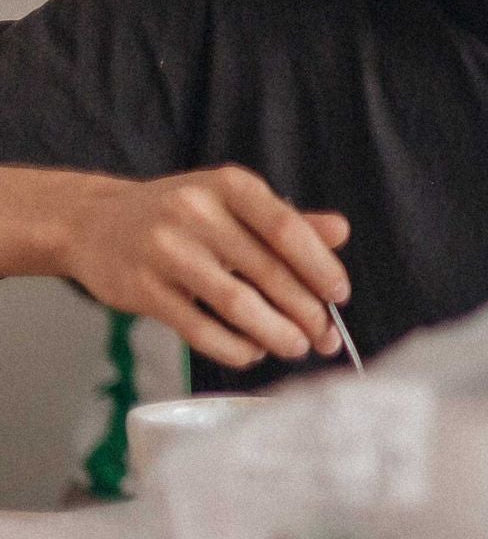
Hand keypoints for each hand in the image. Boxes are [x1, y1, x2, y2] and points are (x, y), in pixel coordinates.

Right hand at [61, 167, 351, 367]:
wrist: (94, 223)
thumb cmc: (180, 215)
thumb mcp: (232, 202)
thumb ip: (287, 220)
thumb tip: (342, 232)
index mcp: (229, 186)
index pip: (287, 229)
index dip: (320, 267)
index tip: (340, 295)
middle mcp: (196, 212)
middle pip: (268, 272)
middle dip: (307, 311)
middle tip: (327, 337)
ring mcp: (165, 251)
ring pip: (237, 305)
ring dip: (277, 334)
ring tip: (297, 347)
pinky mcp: (142, 290)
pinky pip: (200, 329)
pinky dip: (234, 347)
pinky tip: (253, 352)